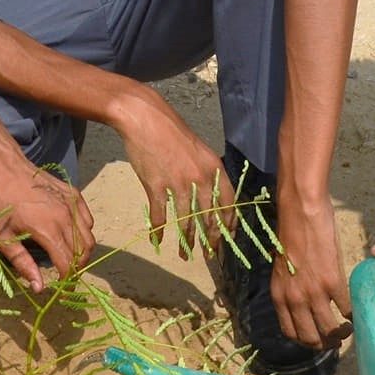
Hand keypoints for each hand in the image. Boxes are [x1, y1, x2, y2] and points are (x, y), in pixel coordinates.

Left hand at [0, 153, 94, 291]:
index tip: (62, 290)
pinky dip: (84, 233)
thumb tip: (39, 288)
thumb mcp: (4, 238)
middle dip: (76, 270)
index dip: (67, 281)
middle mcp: (66, 217)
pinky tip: (70, 236)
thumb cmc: (2, 205)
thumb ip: (23, 264)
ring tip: (69, 259)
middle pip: (83, 253)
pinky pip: (88, 221)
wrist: (6, 169)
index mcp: (47, 229)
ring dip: (82, 253)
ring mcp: (73, 204)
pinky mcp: (75, 194)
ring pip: (89, 238)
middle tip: (66, 276)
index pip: (68, 263)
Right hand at [116, 91, 233, 256]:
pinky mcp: (156, 186)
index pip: (229, 203)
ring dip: (186, 241)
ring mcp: (177, 183)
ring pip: (186, 221)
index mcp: (214, 168)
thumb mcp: (199, 150)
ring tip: (185, 254)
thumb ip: (207, 173)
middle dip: (210, 240)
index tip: (227, 238)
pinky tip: (157, 240)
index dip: (229, 224)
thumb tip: (213, 196)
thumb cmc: (172, 132)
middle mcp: (199, 178)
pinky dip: (158, 230)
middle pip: (209, 217)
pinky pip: (160, 215)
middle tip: (209, 255)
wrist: (146, 119)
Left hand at [269, 191, 350, 348]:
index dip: (305, 340)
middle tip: (336, 339)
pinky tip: (355, 312)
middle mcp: (293, 299)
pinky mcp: (332, 282)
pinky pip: (345, 309)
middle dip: (324, 344)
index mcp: (279, 295)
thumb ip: (291, 287)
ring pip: (329, 330)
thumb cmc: (292, 233)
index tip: (317, 339)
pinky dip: (352, 315)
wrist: (301, 212)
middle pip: (309, 338)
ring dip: (341, 334)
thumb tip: (304, 301)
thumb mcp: (284, 268)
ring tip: (348, 329)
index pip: (290, 332)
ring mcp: (313, 292)